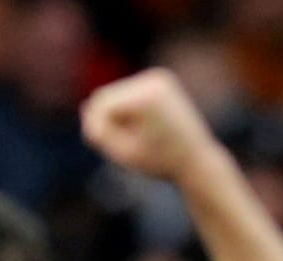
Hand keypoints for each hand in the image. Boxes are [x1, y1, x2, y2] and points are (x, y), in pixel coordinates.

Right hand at [81, 68, 222, 183]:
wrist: (197, 160)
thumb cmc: (161, 162)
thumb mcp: (123, 153)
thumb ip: (100, 133)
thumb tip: (85, 108)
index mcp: (147, 97)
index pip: (102, 103)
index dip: (96, 125)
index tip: (104, 146)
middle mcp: (154, 80)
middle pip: (108, 95)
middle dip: (107, 119)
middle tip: (119, 144)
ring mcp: (159, 77)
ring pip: (116, 93)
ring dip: (116, 115)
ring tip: (135, 136)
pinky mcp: (160, 79)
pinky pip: (129, 92)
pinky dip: (128, 109)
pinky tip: (142, 126)